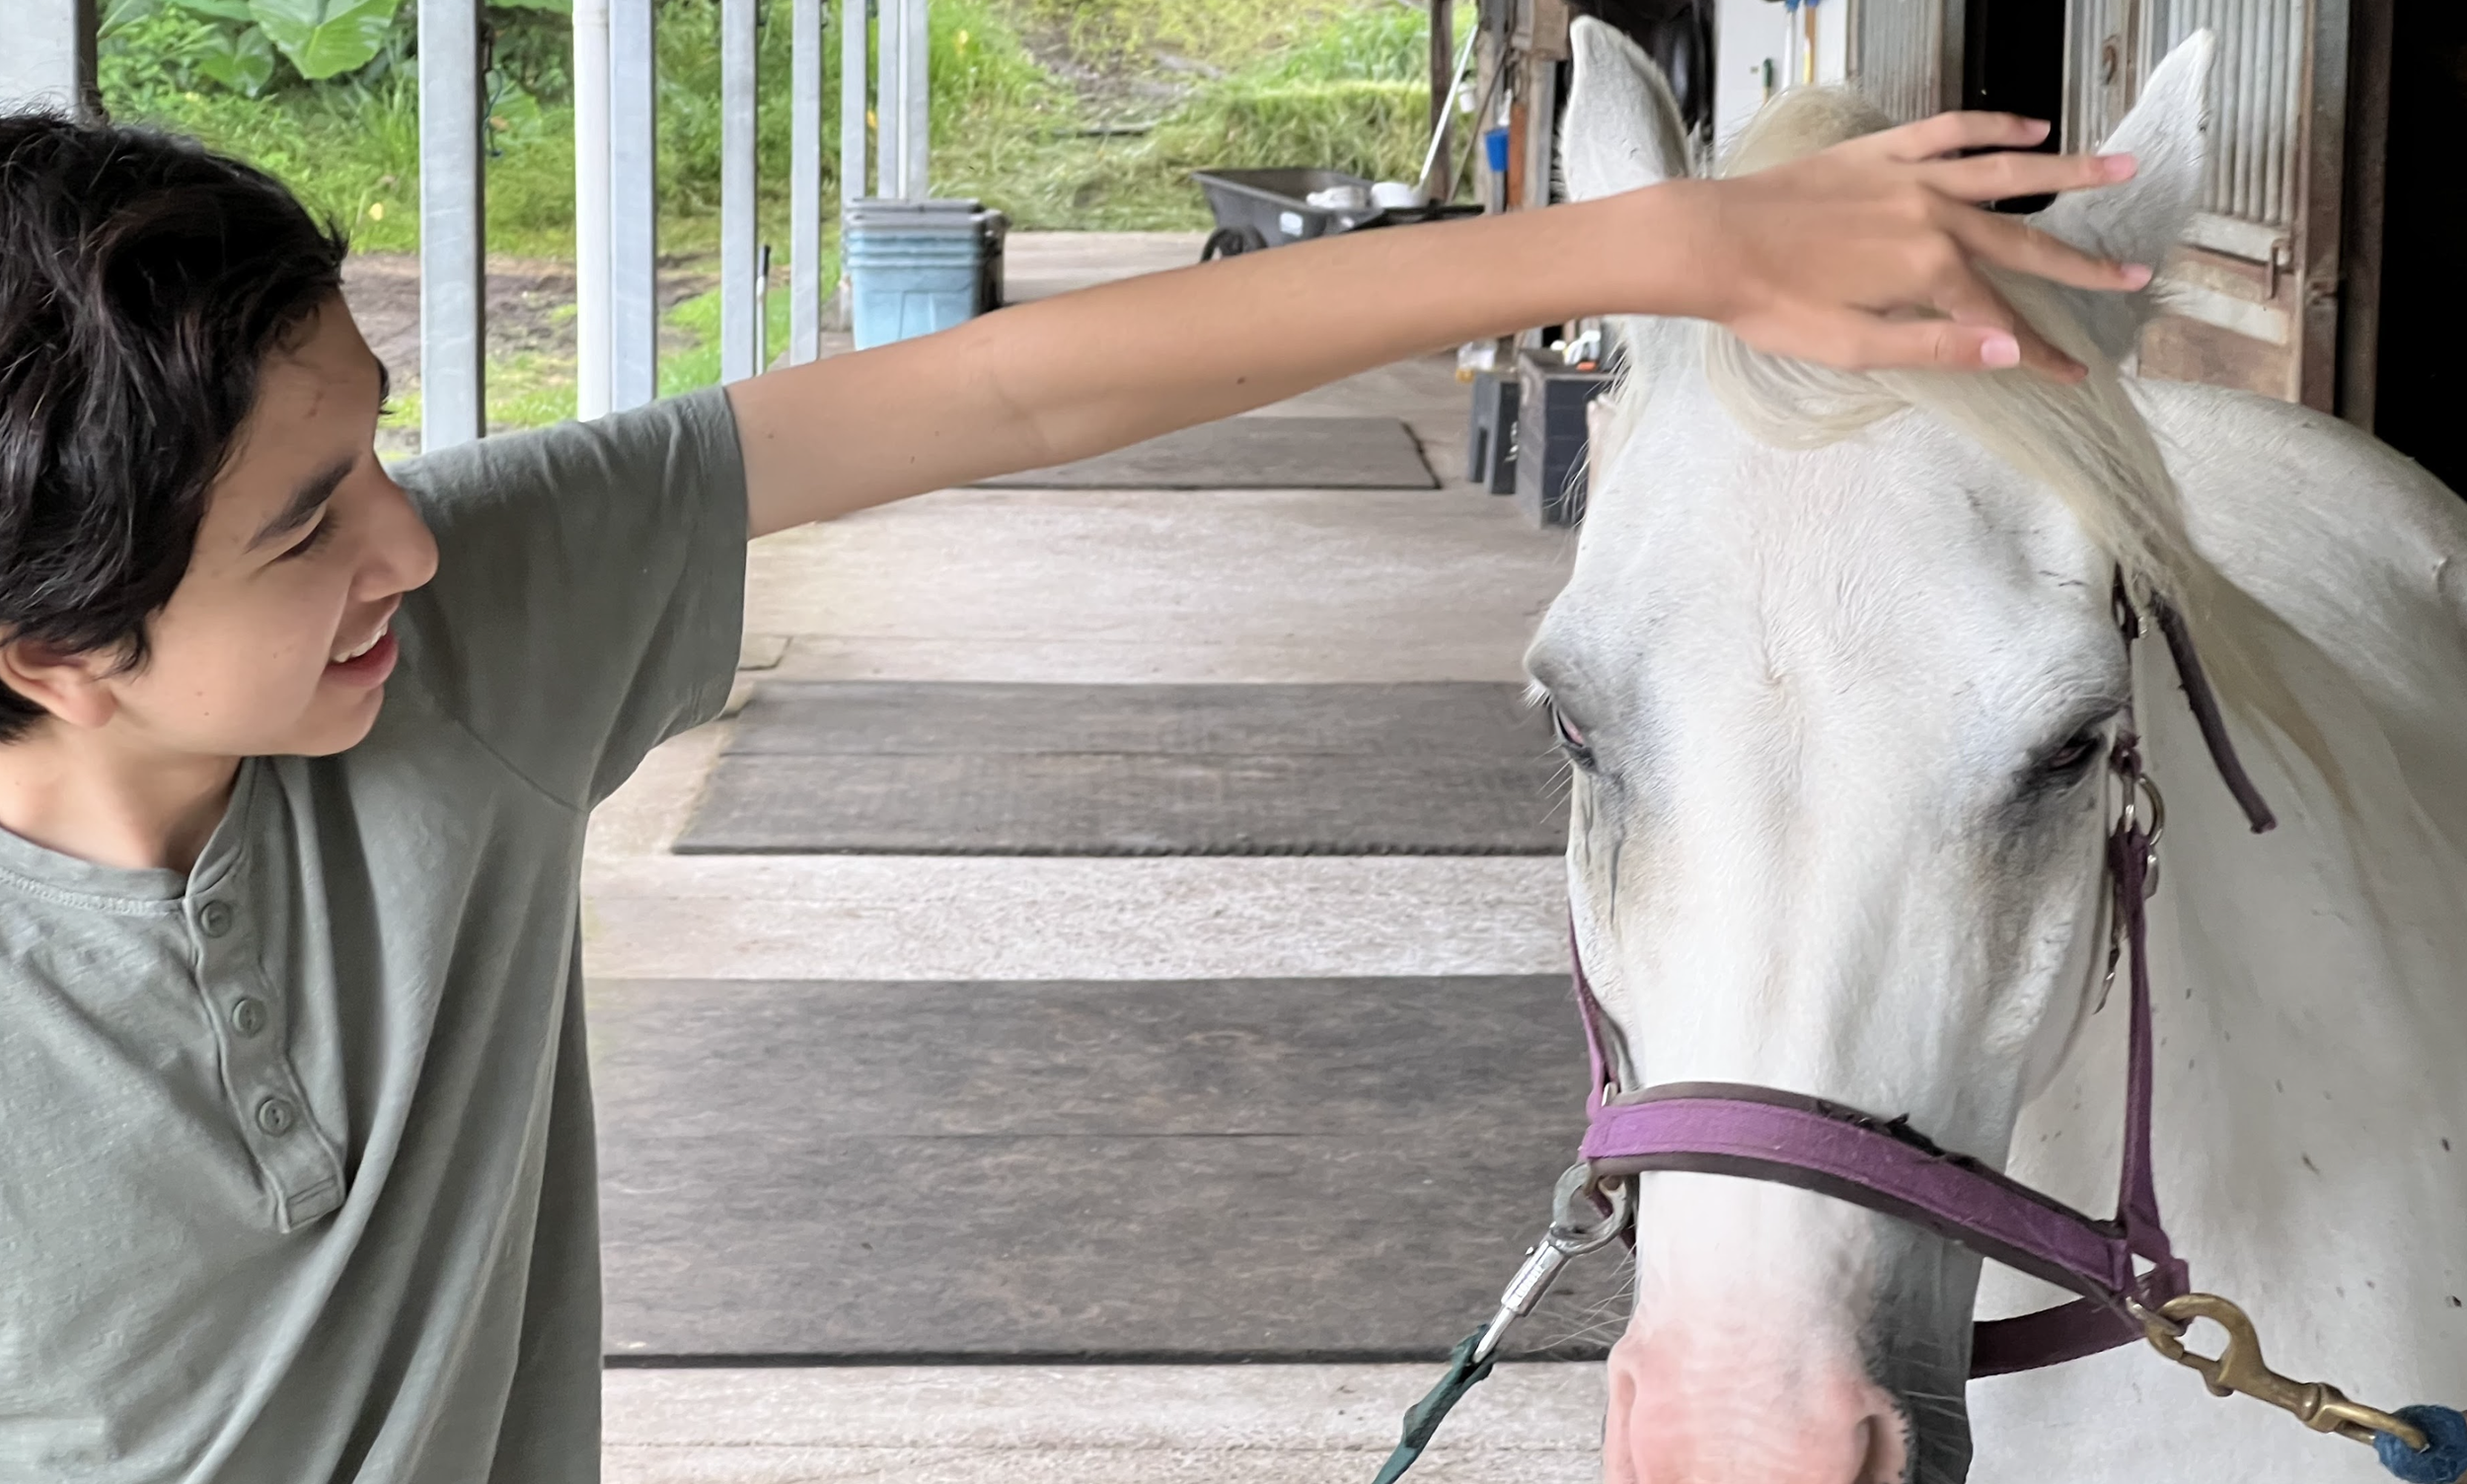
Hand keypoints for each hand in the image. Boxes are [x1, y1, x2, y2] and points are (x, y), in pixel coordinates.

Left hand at [1653, 113, 2152, 381]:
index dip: (2041, 354)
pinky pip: (1950, 131)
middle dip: (2082, 268)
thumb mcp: (1853, 348)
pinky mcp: (1881, 153)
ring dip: (2070, 172)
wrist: (1712, 241)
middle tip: (2136, 276)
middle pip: (2024, 245)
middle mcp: (1932, 217)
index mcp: (1928, 273)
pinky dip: (1994, 126)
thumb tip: (2010, 353)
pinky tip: (2031, 126)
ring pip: (2007, 172)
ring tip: (2124, 168)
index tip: (2074, 375)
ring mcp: (1910, 178)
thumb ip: (1935, 349)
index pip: (2002, 323)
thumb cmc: (1772, 304)